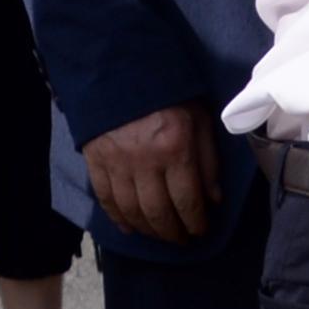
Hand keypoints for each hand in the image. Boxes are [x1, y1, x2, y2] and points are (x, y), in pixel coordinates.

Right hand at [81, 100, 224, 243]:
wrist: (121, 69)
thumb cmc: (169, 95)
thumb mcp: (200, 121)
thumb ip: (208, 160)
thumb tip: (213, 199)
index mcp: (174, 149)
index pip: (187, 200)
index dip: (196, 222)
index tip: (201, 232)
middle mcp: (144, 161)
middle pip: (158, 211)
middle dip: (173, 232)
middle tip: (182, 239)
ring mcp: (116, 162)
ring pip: (131, 209)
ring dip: (148, 229)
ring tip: (159, 235)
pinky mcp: (95, 159)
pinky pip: (105, 197)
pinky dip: (117, 217)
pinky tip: (129, 228)